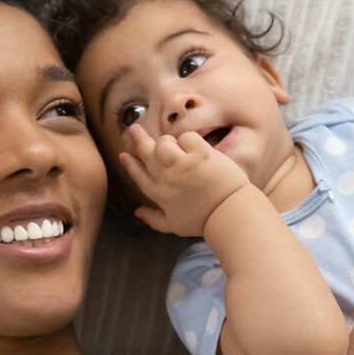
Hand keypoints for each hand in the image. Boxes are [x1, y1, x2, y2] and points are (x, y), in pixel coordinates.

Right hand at [118, 124, 249, 235]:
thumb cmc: (204, 222)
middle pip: (147, 154)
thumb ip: (154, 219)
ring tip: (175, 146)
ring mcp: (183, 165)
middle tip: (133, 128)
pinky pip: (187, 137)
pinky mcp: (201, 155)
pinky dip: (188, 139)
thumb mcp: (174, 226)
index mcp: (160, 194)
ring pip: (163, 143)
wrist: (230, 215)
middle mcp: (167, 178)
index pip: (139, 176)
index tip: (123, 155)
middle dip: (138, 140)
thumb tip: (137, 212)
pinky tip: (195, 147)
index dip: (130, 165)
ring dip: (167, 142)